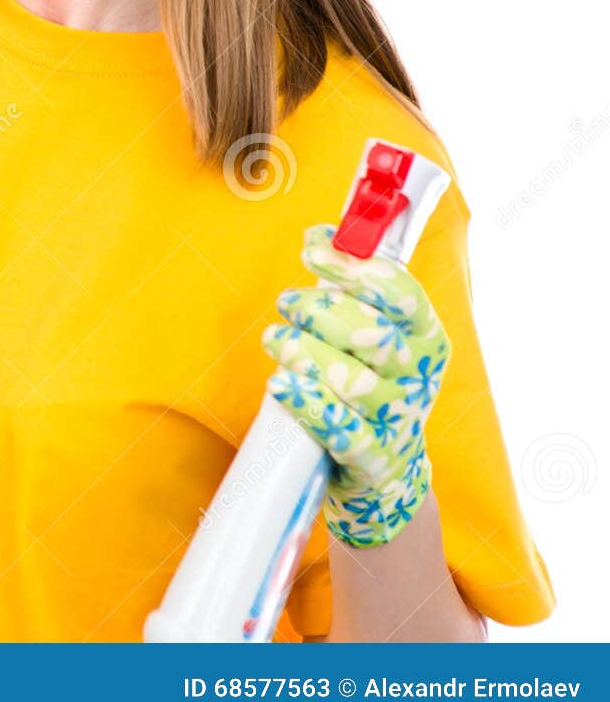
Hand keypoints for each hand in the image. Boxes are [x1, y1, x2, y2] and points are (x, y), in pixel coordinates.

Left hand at [261, 224, 451, 547]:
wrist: (385, 467)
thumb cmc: (370, 379)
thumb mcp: (373, 329)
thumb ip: (351, 283)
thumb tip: (321, 234)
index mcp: (425, 335)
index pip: (400, 292)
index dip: (354, 266)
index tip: (313, 249)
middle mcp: (418, 375)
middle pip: (371, 333)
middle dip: (320, 310)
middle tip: (288, 303)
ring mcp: (397, 419)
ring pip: (352, 380)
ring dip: (305, 352)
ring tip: (276, 338)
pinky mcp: (372, 458)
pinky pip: (340, 430)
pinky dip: (308, 404)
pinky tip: (281, 384)